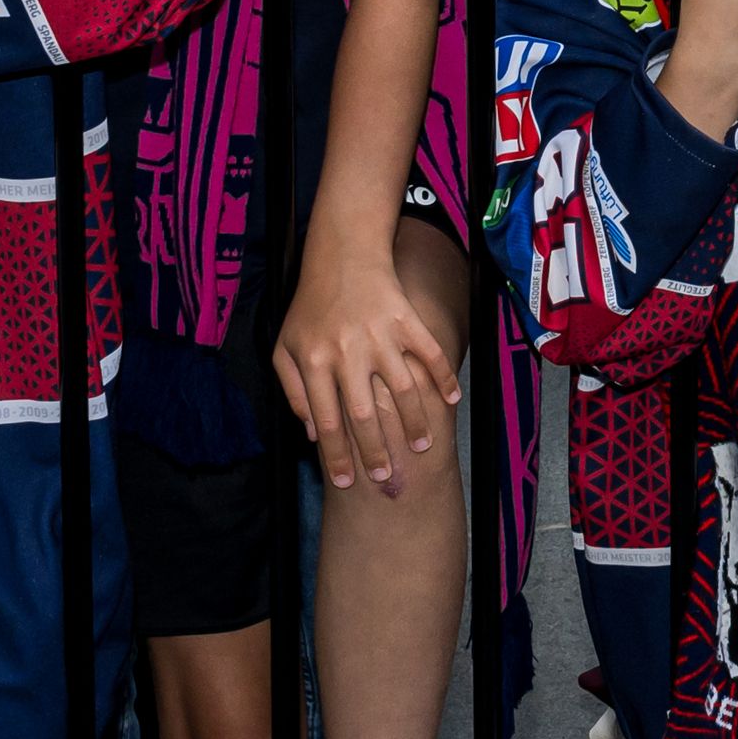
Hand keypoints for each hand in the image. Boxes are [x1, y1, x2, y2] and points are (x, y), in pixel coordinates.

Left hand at [271, 234, 464, 491]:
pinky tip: (452, 399)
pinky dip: (444, 376)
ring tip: (422, 447)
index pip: (326, 421)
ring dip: (415, 422)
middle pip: (364, 414)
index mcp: (315, 361)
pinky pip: (430, 353)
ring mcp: (380, 335)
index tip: (345, 483)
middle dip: (375, 452)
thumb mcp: (285, 348)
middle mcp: (347, 351)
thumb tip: (312, 433)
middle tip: (386, 478)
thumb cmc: (310, 308)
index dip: (336, 456)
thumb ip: (294, 392)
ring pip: (402, 389)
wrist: (341, 256)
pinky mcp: (406, 320)